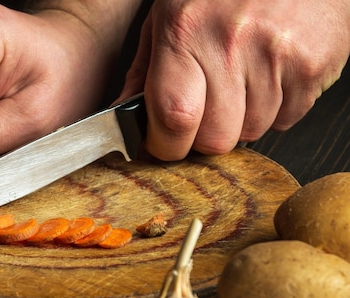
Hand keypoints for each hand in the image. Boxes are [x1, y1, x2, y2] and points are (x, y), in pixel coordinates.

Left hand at [118, 0, 349, 160]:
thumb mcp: (167, 16)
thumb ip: (143, 72)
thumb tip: (122, 118)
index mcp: (185, 32)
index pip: (173, 118)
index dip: (166, 145)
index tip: (163, 144)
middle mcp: (231, 44)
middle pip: (215, 139)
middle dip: (204, 138)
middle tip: (205, 112)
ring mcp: (275, 55)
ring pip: (251, 133)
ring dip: (241, 121)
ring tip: (241, 81)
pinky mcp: (311, 65)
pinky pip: (286, 120)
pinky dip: (275, 110)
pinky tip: (268, 77)